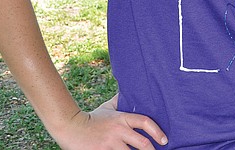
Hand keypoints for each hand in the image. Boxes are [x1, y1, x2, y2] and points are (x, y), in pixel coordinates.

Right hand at [53, 97, 167, 149]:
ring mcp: (110, 143)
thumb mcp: (108, 107)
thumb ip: (121, 102)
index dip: (158, 132)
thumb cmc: (91, 118)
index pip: (145, 122)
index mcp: (122, 118)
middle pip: (143, 143)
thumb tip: (133, 91)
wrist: (69, 126)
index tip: (165, 140)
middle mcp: (118, 131)